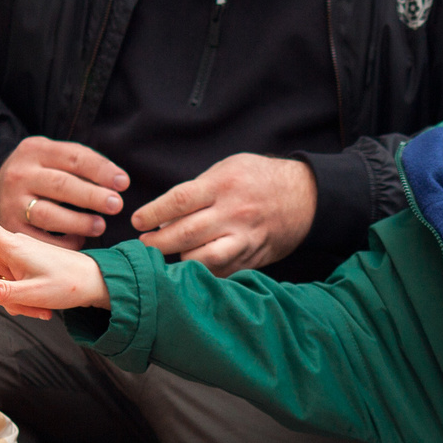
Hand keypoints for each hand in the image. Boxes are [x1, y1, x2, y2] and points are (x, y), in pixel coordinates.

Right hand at [0, 136, 128, 248]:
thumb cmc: (42, 172)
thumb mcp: (55, 156)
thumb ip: (84, 164)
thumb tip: (119, 183)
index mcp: (36, 151)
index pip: (73, 158)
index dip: (100, 170)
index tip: (123, 183)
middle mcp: (20, 175)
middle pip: (60, 185)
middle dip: (92, 196)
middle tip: (116, 205)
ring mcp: (12, 203)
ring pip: (48, 215)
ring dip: (78, 222)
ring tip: (100, 226)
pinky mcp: (10, 227)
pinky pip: (39, 240)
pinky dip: (62, 243)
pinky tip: (79, 240)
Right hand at [0, 188, 110, 338]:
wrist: (97, 283)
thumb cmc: (68, 285)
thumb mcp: (33, 294)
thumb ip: (0, 293)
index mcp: (10, 246)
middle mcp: (9, 247)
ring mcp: (16, 256)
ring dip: (13, 303)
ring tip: (40, 309)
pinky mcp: (23, 265)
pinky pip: (10, 286)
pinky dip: (22, 300)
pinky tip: (41, 307)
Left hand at [130, 153, 314, 274]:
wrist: (306, 197)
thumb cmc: (259, 178)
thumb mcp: (228, 169)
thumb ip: (198, 190)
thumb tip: (164, 215)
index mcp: (223, 185)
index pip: (178, 201)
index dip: (152, 213)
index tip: (137, 221)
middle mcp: (233, 213)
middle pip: (185, 234)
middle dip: (157, 243)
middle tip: (143, 246)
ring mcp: (244, 239)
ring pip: (202, 259)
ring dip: (179, 262)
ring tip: (166, 259)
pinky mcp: (252, 258)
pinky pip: (221, 272)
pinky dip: (203, 273)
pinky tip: (192, 269)